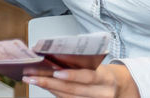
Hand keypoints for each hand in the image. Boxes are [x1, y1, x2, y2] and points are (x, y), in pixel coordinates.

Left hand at [23, 64, 137, 97]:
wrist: (116, 85)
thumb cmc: (101, 71)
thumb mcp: (96, 64)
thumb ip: (80, 61)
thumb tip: (54, 55)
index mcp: (106, 78)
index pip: (89, 77)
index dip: (72, 75)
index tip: (56, 73)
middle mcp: (102, 93)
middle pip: (74, 89)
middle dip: (51, 82)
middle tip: (32, 76)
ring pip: (69, 97)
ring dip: (49, 88)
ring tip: (33, 80)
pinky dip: (55, 93)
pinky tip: (44, 86)